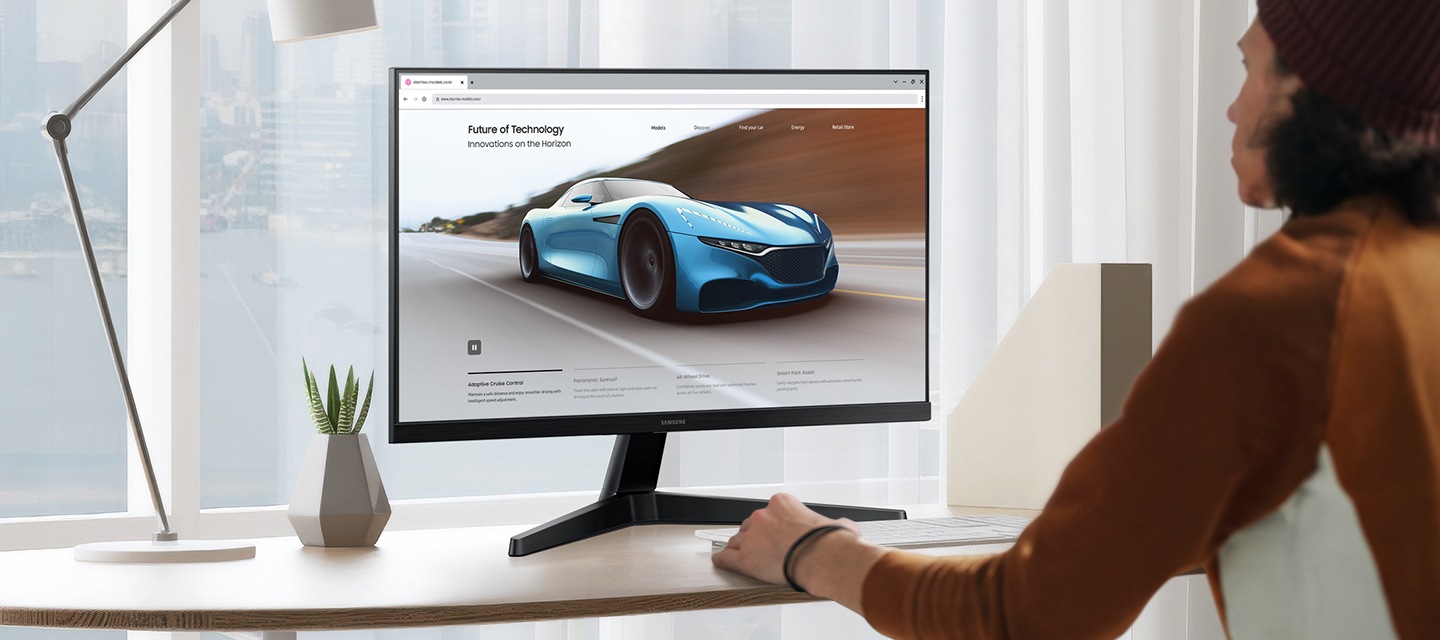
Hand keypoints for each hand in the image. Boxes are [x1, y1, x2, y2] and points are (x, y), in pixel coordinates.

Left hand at [711, 493, 859, 586]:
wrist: (825, 559)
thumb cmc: (832, 543)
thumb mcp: (839, 524)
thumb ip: (836, 523)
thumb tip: (846, 527)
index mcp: (782, 503)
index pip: (768, 511)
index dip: (772, 525)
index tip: (776, 534)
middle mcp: (763, 516)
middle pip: (750, 525)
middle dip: (756, 537)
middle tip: (765, 549)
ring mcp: (751, 536)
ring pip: (736, 541)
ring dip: (740, 549)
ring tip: (743, 557)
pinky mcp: (744, 559)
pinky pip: (726, 558)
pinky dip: (723, 560)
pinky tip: (721, 561)